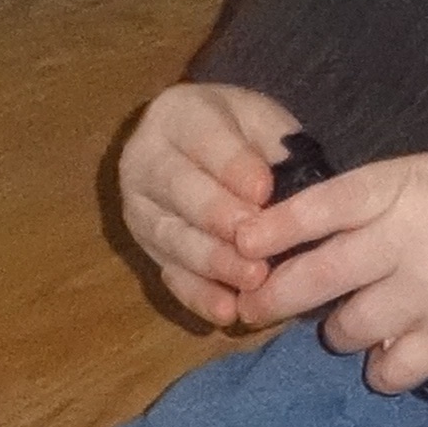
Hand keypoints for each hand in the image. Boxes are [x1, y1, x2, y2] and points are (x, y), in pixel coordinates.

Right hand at [115, 83, 306, 326]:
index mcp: (175, 114)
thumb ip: (274, 143)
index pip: (202, 138)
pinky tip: (228, 311)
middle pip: (178, 190)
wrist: (203, 144)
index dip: (233, 166)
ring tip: (253, 278)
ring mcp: (140, 208)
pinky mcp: (147, 248)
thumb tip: (288, 185)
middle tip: (256, 240)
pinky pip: (170, 275)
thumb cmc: (241, 132)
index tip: (264, 190)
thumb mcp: (261, 119)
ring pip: (172, 237)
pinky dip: (199, 296)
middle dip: (219, 218)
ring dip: (213, 262)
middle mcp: (144, 160)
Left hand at [235, 150, 427, 385]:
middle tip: (257, 304)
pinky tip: (390, 356)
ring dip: (337, 330)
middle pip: (313, 278)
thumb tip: (315, 229)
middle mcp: (404, 242)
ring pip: (345, 328)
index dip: (270, 228)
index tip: (239, 242)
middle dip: (273, 296)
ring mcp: (426, 295)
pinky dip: (382, 369)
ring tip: (348, 322)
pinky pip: (390, 370)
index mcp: (400, 187)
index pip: (316, 207)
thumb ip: (378, 199)